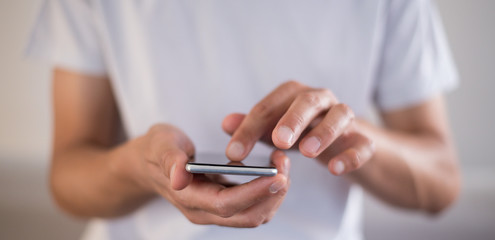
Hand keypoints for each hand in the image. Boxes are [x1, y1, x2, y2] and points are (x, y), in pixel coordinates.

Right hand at [134, 124, 289, 226]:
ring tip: (282, 164)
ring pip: (254, 216)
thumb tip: (179, 178)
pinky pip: (252, 208)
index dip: (254, 193)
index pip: (227, 204)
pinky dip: (268, 192)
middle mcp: (203, 211)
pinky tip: (273, 170)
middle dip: (272, 194)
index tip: (278, 176)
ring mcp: (214, 211)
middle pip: (247, 216)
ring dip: (274, 195)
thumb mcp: (160, 144)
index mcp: (189, 197)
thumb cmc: (156, 150)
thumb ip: (170, 159)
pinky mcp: (223, 205)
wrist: (149, 163)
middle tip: (285, 165)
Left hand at [223, 81, 374, 174]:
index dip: (249, 129)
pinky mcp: (363, 139)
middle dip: (293, 119)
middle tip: (278, 141)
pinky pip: (363, 143)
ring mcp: (345, 119)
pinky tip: (335, 169)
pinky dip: (351, 155)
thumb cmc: (302, 132)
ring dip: (324, 131)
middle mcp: (321, 100)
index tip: (234, 153)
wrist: (344, 143)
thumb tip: (226, 123)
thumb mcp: (273, 130)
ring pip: (341, 114)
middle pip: (309, 100)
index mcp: (294, 95)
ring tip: (307, 152)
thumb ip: (251, 127)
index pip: (268, 107)